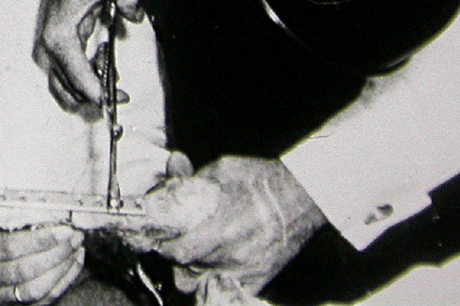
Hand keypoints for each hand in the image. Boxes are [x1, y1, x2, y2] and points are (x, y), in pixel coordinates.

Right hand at [0, 225, 84, 305]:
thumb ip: (14, 222)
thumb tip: (50, 216)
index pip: (12, 247)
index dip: (41, 239)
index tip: (63, 229)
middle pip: (26, 270)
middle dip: (56, 253)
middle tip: (74, 238)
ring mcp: (0, 297)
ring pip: (36, 289)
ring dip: (62, 269)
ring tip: (76, 250)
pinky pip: (44, 300)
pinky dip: (63, 282)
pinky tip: (73, 265)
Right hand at [37, 0, 141, 111]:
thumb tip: (136, 15)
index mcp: (59, 37)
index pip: (80, 81)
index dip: (102, 96)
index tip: (121, 97)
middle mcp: (49, 46)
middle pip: (72, 90)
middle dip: (98, 90)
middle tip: (119, 78)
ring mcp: (51, 46)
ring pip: (67, 87)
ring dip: (90, 85)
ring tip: (110, 65)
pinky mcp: (57, 43)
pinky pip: (68, 74)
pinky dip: (85, 77)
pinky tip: (102, 59)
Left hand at [120, 156, 325, 295]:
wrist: (302, 196)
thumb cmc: (262, 181)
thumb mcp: (222, 170)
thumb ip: (192, 178)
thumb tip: (172, 170)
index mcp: (221, 229)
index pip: (177, 251)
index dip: (163, 245)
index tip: (157, 237)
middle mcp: (231, 256)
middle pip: (185, 272)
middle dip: (172, 260)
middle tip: (170, 244)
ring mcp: (245, 272)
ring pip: (200, 285)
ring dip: (189, 272)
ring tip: (188, 256)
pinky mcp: (257, 280)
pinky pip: (223, 289)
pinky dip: (211, 281)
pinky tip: (209, 266)